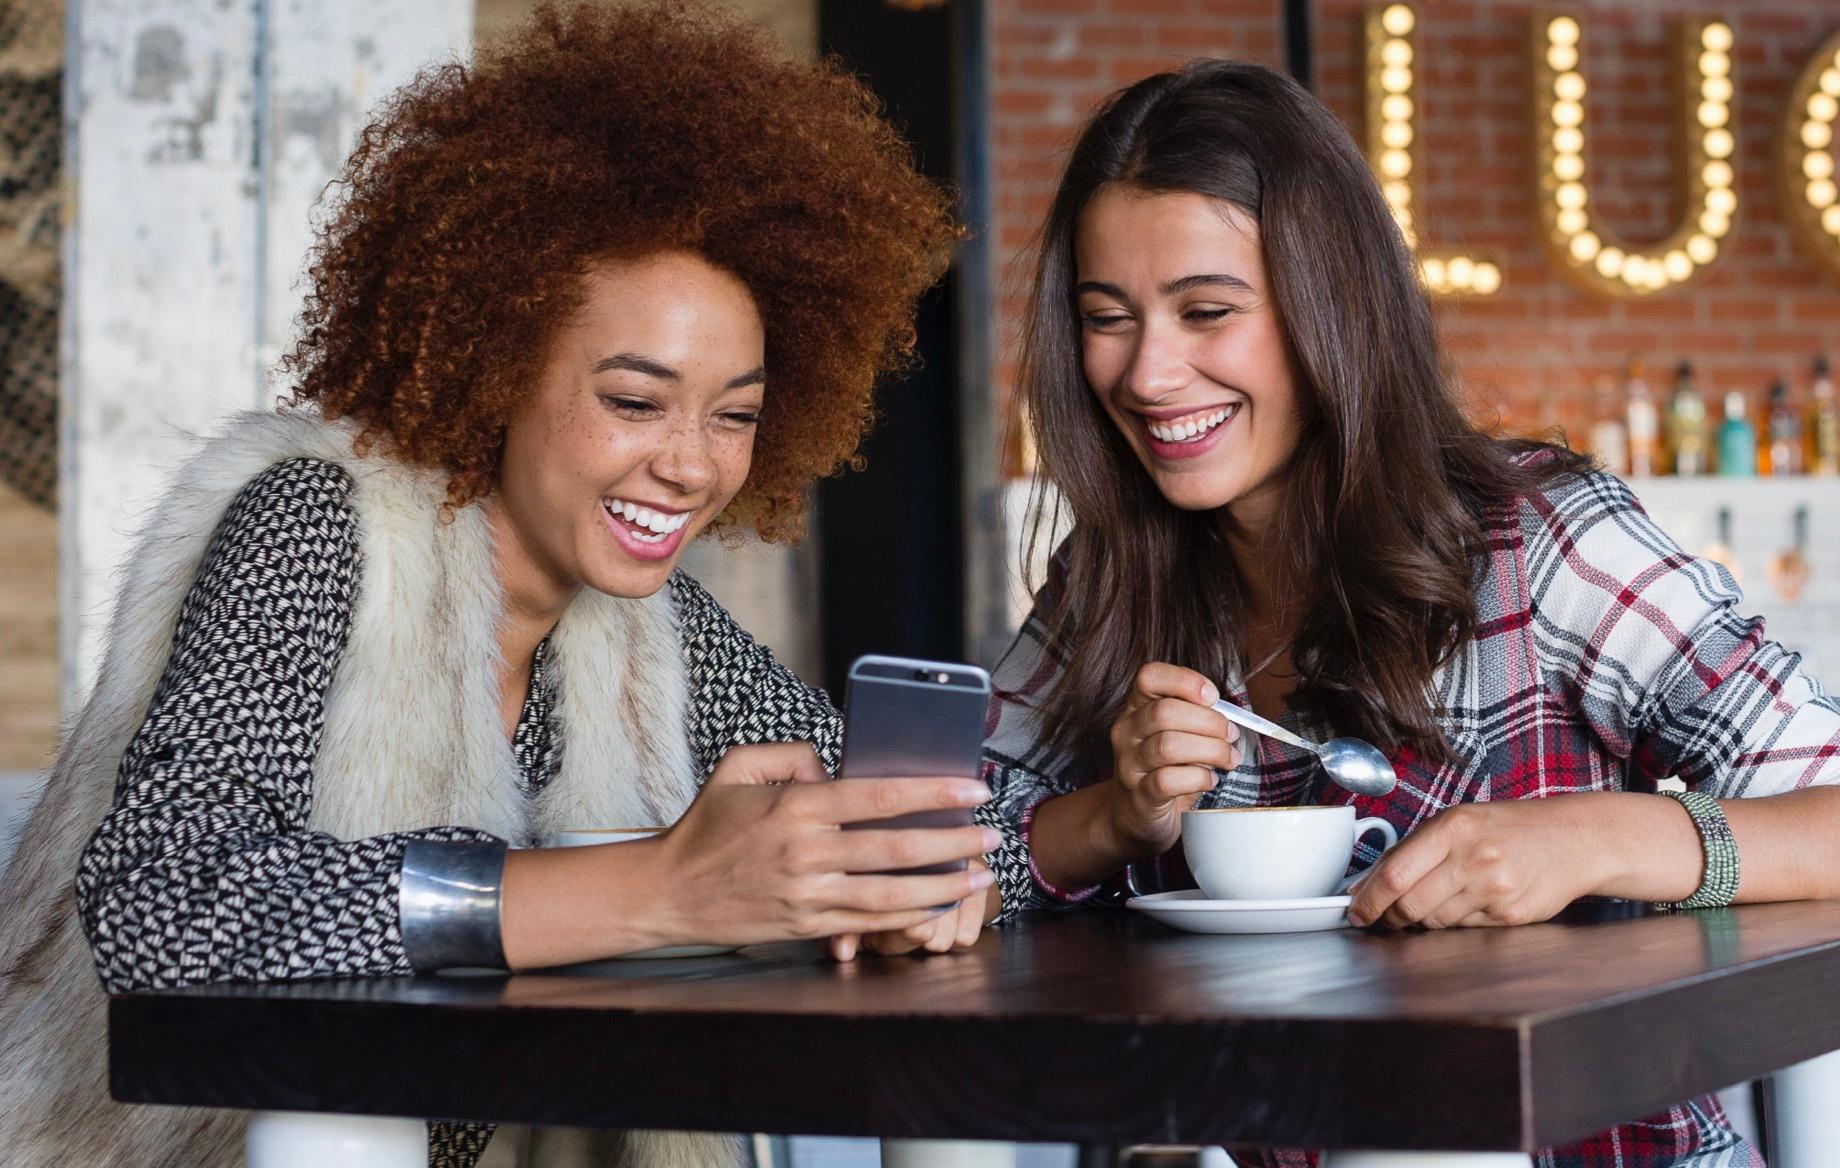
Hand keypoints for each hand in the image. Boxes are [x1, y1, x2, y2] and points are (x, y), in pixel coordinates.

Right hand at [653, 743, 998, 947]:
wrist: (668, 892)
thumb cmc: (707, 827)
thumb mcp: (738, 768)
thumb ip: (792, 754)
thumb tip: (838, 767)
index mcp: (796, 807)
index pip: (879, 796)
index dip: (933, 793)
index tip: (973, 789)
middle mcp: (806, 853)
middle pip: (897, 849)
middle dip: (954, 842)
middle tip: (992, 834)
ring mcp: (808, 895)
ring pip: (892, 894)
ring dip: (943, 886)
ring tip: (979, 876)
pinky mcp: (807, 926)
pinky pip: (869, 923)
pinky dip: (908, 916)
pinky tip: (938, 906)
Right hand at [1104, 662, 1239, 855]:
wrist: (1134, 816)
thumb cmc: (1164, 769)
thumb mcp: (1176, 736)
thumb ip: (1196, 719)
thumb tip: (1231, 717)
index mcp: (1137, 708)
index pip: (1149, 677)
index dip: (1184, 680)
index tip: (1213, 696)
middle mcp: (1127, 732)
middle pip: (1164, 711)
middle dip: (1209, 722)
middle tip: (1231, 735)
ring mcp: (1129, 764)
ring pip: (1168, 745)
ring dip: (1210, 750)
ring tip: (1228, 759)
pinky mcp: (1140, 795)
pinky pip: (1169, 780)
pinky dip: (1198, 778)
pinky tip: (1210, 780)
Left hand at [1346, 799, 1606, 929]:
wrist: (1573, 839)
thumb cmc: (1508, 828)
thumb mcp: (1458, 822)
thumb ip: (1413, 850)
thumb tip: (1366, 884)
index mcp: (1452, 828)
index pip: (1393, 875)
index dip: (1367, 901)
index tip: (1355, 911)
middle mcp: (1473, 857)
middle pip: (1409, 906)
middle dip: (1391, 917)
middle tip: (1387, 915)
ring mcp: (1494, 889)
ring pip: (1434, 922)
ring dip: (1425, 918)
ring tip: (1442, 897)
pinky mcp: (1511, 915)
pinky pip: (1465, 930)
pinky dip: (1458, 922)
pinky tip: (1473, 901)